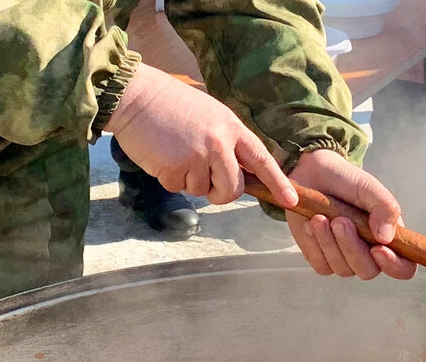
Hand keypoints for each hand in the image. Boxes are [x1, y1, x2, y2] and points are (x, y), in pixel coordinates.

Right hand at [108, 64, 296, 207]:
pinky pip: (179, 188)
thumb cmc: (170, 106)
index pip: (261, 159)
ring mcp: (198, 156)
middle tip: (206, 182)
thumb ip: (226, 142)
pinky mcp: (176, 168)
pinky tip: (162, 155)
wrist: (134, 96)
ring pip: (203, 191)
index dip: (277, 182)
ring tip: (176, 152)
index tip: (291, 200)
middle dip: (221, 193)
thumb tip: (237, 174)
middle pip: (233, 189)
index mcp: (231, 127)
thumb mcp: (209, 116)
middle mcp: (219, 142)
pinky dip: (170, 178)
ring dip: (190, 181)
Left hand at [285, 150, 416, 280]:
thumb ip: (384, 208)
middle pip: (367, 271)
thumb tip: (387, 238)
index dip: (395, 265)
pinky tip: (311, 224)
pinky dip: (315, 244)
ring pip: (342, 269)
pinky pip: (321, 265)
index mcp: (388, 237)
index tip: (378, 248)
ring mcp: (344, 259)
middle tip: (340, 221)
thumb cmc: (344, 181)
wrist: (312, 174)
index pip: (403, 267)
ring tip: (320, 217)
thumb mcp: (368, 188)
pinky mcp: (322, 259)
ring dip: (329, 242)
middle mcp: (369, 253)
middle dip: (351, 247)